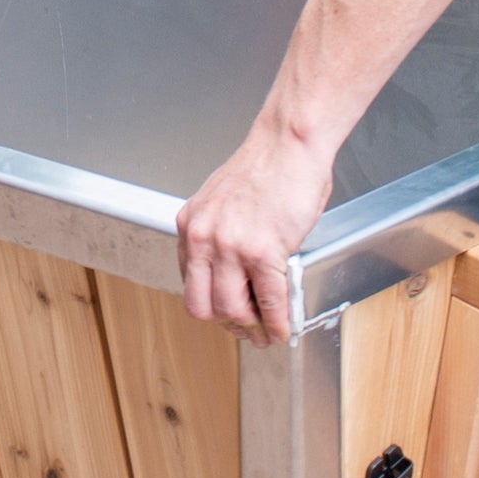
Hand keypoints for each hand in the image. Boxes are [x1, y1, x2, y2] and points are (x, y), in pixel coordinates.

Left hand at [177, 121, 336, 342]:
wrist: (289, 143)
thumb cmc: (267, 166)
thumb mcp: (224, 202)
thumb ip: (221, 234)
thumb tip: (235, 269)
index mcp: (190, 226)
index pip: (189, 282)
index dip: (210, 305)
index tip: (226, 313)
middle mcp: (202, 238)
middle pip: (202, 305)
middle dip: (226, 325)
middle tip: (245, 331)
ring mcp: (230, 247)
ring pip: (232, 310)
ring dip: (251, 329)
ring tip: (265, 334)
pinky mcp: (263, 252)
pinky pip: (269, 300)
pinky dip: (277, 322)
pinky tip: (284, 327)